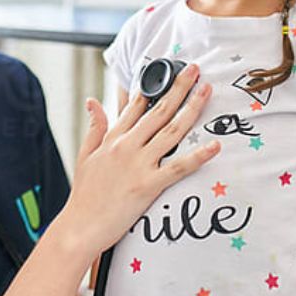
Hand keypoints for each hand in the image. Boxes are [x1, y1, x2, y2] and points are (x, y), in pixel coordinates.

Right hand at [56, 64, 218, 260]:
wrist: (81, 225)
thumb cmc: (84, 194)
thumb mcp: (85, 155)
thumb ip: (94, 126)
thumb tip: (93, 100)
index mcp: (113, 138)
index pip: (136, 106)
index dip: (153, 87)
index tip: (169, 71)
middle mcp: (127, 146)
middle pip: (158, 111)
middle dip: (178, 88)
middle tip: (195, 70)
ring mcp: (138, 164)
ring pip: (171, 131)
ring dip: (191, 109)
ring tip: (206, 92)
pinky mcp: (148, 185)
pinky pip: (178, 167)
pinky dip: (198, 156)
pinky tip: (214, 146)